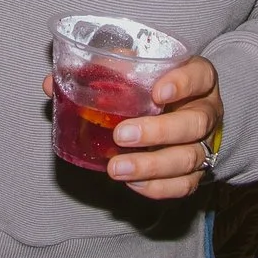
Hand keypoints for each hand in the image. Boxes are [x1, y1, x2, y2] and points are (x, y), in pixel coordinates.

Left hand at [46, 55, 222, 200]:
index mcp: (197, 78)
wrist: (181, 112)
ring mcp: (205, 143)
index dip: (183, 83)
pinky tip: (132, 183)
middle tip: (122, 135)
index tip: (157, 92)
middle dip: (159, 132)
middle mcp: (207, 110)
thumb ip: (98, 72)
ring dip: (152, 166)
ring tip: (116, 168)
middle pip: (196, 123)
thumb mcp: (133, 70)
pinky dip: (158, 187)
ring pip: (190, 158)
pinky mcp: (197, 171)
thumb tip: (50, 83)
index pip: (201, 76)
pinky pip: (185, 185)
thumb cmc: (151, 86)